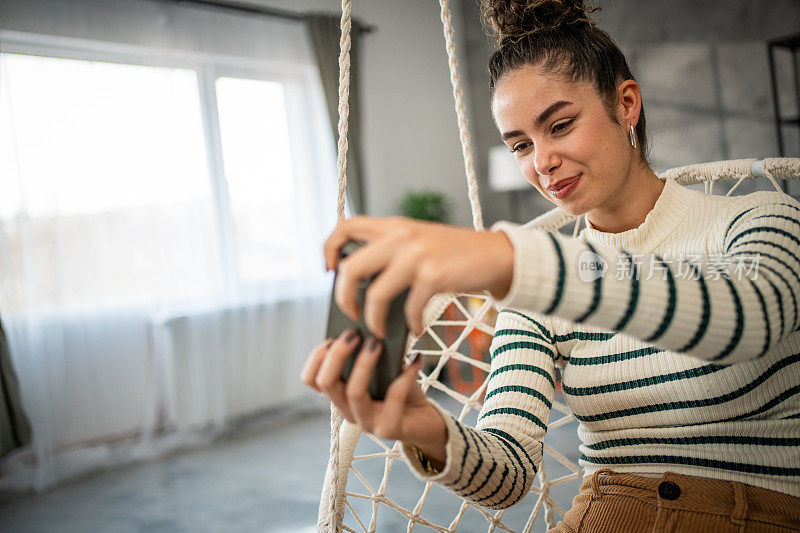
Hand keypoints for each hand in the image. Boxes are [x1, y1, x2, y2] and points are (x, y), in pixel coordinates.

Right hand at [299, 328, 447, 461]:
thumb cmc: (402, 391)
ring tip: (378, 343)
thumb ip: (372, 355)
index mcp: (341, 395)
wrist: (426, 421)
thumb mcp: (384, 370)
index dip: (316, 357)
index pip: (311, 380)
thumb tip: (372, 329)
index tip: (333, 337)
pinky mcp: (389, 429)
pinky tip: (416, 359)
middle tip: (354, 333)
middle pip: (326, 382)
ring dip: (364, 363)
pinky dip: (406, 374)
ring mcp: (366, 423)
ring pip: (354, 392)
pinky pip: (393, 398)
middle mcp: (348, 411)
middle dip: (337, 354)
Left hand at [323, 216, 513, 337]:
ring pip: (374, 294)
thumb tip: (357, 282)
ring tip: (380, 331)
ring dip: (373, 320)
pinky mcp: (434, 275)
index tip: (329, 272)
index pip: (345, 226)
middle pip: (350, 267)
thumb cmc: (455, 255)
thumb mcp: (419, 242)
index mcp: (394, 226)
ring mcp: (417, 255)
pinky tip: (417, 328)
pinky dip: (410, 324)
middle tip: (351, 312)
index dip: (328, 249)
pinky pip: (408, 308)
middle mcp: (401, 236)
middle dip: (343, 297)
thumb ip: (391, 250)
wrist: (497, 255)